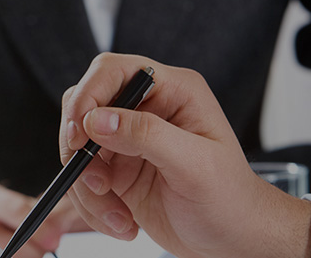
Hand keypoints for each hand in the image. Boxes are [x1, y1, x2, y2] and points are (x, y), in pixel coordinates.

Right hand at [0, 181, 91, 257]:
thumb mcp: (2, 203)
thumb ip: (37, 209)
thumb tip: (75, 215)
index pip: (20, 213)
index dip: (42, 228)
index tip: (56, 239)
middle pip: (14, 246)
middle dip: (33, 251)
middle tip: (40, 249)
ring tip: (11, 249)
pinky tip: (2, 254)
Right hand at [59, 53, 310, 257]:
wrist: (233, 240)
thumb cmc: (229, 199)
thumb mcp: (194, 165)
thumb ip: (146, 135)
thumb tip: (97, 119)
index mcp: (173, 90)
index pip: (113, 71)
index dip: (88, 96)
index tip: (79, 134)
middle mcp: (147, 109)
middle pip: (84, 106)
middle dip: (81, 149)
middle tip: (96, 183)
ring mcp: (128, 140)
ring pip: (78, 147)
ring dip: (87, 187)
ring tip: (118, 215)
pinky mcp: (116, 169)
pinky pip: (82, 179)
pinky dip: (92, 205)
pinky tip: (122, 222)